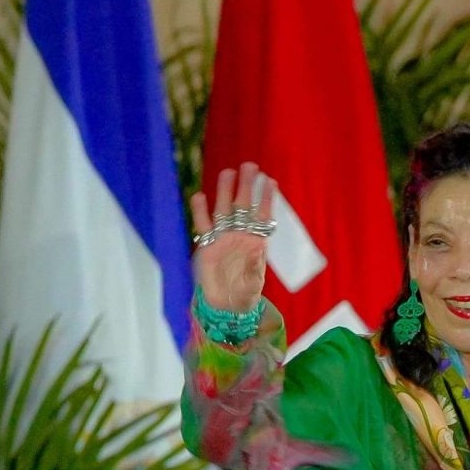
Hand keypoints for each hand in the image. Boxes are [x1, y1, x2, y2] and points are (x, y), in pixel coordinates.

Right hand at [190, 162, 273, 312]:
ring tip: (228, 172)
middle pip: (243, 206)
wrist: (225, 304)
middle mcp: (239, 236)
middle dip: (246, 186)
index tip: (271, 181)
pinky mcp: (206, 246)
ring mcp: (222, 239)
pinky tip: (199, 196)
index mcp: (255, 242)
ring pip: (223, 211)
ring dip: (225, 192)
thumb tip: (257, 249)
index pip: (263, 216)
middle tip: (250, 166)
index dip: (267, 199)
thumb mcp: (253, 282)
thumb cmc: (245, 293)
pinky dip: (200, 212)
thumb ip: (255, 266)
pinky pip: (203, 226)